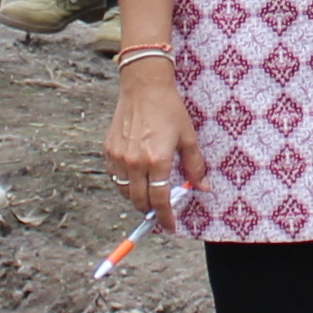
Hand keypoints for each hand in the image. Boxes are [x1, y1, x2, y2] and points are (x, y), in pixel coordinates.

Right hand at [104, 53, 200, 218]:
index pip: (160, 200)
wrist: (144, 86)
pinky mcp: (109, 150)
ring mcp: (119, 157)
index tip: (170, 226)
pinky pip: (115, 177)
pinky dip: (124, 184)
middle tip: (160, 211)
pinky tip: (136, 178)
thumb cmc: (169, 109)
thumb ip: (195, 165)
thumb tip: (203, 187)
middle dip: (151, 211)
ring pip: (125, 192)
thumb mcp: (188, 137)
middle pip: (140, 201)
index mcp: (157, 160)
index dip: (165, 217)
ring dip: (137, 198)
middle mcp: (135, 162)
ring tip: (148, 194)